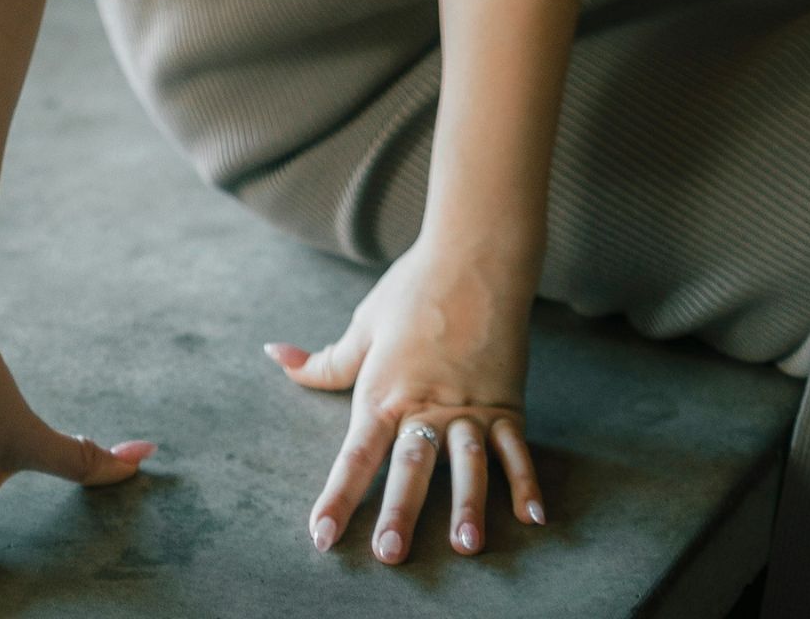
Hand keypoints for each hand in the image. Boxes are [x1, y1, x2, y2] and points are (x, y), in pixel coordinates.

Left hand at [264, 232, 544, 563]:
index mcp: (385, 392)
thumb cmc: (412, 290)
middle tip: (391, 553)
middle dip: (400, 512)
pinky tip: (534, 517)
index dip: (336, 498)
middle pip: (410, 468)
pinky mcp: (507, 401)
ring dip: (470, 506)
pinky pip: (516, 448)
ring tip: (469, 546)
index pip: (355, 456)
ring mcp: (471, 406)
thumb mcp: (362, 327)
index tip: (322, 536)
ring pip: (468, 465)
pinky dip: (526, 482)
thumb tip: (275, 356)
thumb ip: (324, 361)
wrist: (474, 256)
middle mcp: (427, 405)